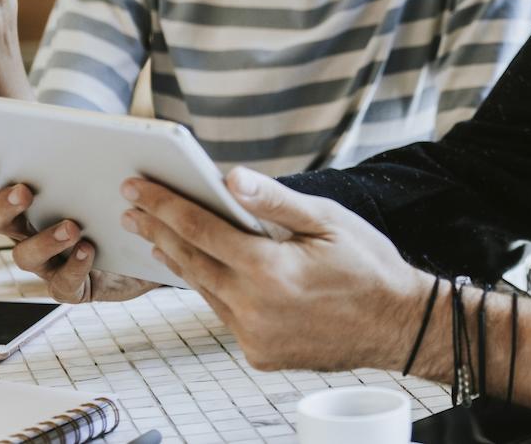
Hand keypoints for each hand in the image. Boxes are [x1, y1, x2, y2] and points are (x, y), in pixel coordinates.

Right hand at [0, 162, 158, 303]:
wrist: (149, 240)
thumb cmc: (118, 197)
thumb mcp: (106, 169)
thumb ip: (88, 147)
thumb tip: (87, 120)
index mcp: (25, 200)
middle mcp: (27, 231)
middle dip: (4, 205)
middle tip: (23, 191)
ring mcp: (46, 261)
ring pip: (25, 256)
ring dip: (44, 240)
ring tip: (71, 227)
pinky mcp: (71, 284)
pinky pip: (63, 283)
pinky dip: (74, 266)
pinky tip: (89, 249)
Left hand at [121, 167, 428, 371]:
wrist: (398, 325)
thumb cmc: (368, 266)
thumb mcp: (328, 220)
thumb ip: (275, 200)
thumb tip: (230, 177)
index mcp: (268, 269)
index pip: (200, 228)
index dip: (164, 204)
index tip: (137, 186)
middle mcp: (254, 307)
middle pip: (190, 261)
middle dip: (158, 229)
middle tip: (132, 208)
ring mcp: (254, 336)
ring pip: (204, 291)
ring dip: (179, 260)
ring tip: (157, 235)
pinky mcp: (260, 353)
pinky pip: (224, 315)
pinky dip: (211, 289)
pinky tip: (205, 271)